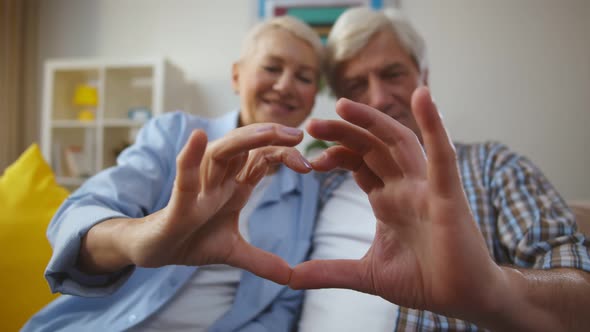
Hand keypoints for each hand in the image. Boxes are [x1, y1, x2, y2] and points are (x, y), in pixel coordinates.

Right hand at [83, 124, 310, 284]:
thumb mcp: (232, 251)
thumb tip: (291, 277)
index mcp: (233, 186)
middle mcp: (217, 180)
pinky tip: (197, 138)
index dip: (284, 154)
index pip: (261, 160)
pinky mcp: (178, 203)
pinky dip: (189, 158)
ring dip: (242, 140)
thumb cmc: (191, 240)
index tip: (309, 163)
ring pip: (219, 154)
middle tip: (297, 134)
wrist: (155, 251)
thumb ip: (261, 261)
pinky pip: (184, 177)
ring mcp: (198, 189)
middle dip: (270, 136)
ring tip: (266, 132)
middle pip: (244, 147)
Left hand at [290, 87, 504, 320]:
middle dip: (343, 132)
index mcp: (388, 200)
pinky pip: (442, 155)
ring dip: (372, 121)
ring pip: (400, 142)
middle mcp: (406, 187)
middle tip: (312, 125)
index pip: (358, 164)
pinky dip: (434, 125)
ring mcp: (427, 188)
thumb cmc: (423, 282)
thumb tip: (290, 278)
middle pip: (372, 147)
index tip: (308, 158)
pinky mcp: (449, 196)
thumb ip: (328, 272)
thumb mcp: (366, 274)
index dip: (335, 154)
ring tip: (342, 105)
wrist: (463, 301)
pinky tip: (423, 97)